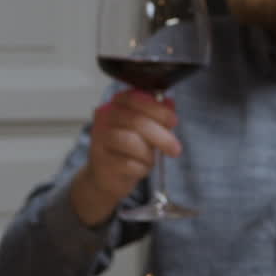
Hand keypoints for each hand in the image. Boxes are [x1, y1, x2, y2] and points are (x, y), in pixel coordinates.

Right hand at [72, 90, 181, 224]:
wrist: (108, 177)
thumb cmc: (129, 149)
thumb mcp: (147, 130)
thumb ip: (157, 115)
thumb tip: (169, 103)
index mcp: (115, 105)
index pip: (134, 98)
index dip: (157, 108)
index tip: (173, 121)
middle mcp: (104, 119)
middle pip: (136, 121)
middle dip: (161, 136)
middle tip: (175, 149)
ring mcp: (99, 140)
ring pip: (131, 141)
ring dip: (148, 154)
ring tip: (150, 160)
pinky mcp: (101, 162)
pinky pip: (128, 163)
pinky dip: (141, 168)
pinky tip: (139, 169)